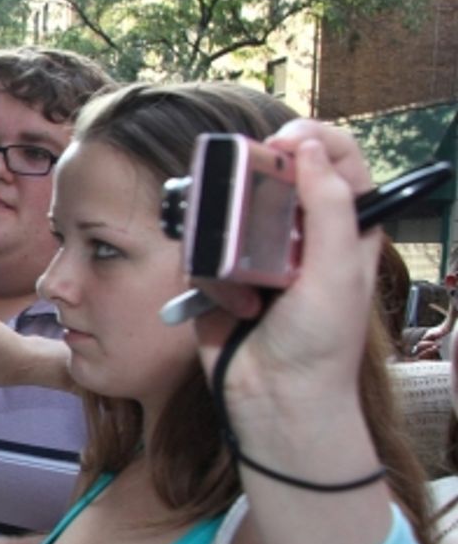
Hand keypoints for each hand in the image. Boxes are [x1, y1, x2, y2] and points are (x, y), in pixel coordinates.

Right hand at [191, 127, 380, 439]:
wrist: (275, 402)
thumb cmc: (320, 347)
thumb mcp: (339, 272)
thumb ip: (329, 206)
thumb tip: (309, 148)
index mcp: (343, 229)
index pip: (337, 161)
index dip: (313, 140)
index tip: (286, 142)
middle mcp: (298, 236)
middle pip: (272, 177)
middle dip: (254, 188)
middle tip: (243, 195)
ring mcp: (255, 257)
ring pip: (226, 214)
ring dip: (228, 245)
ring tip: (246, 283)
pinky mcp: (218, 280)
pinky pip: (200, 254)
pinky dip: (210, 279)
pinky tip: (231, 307)